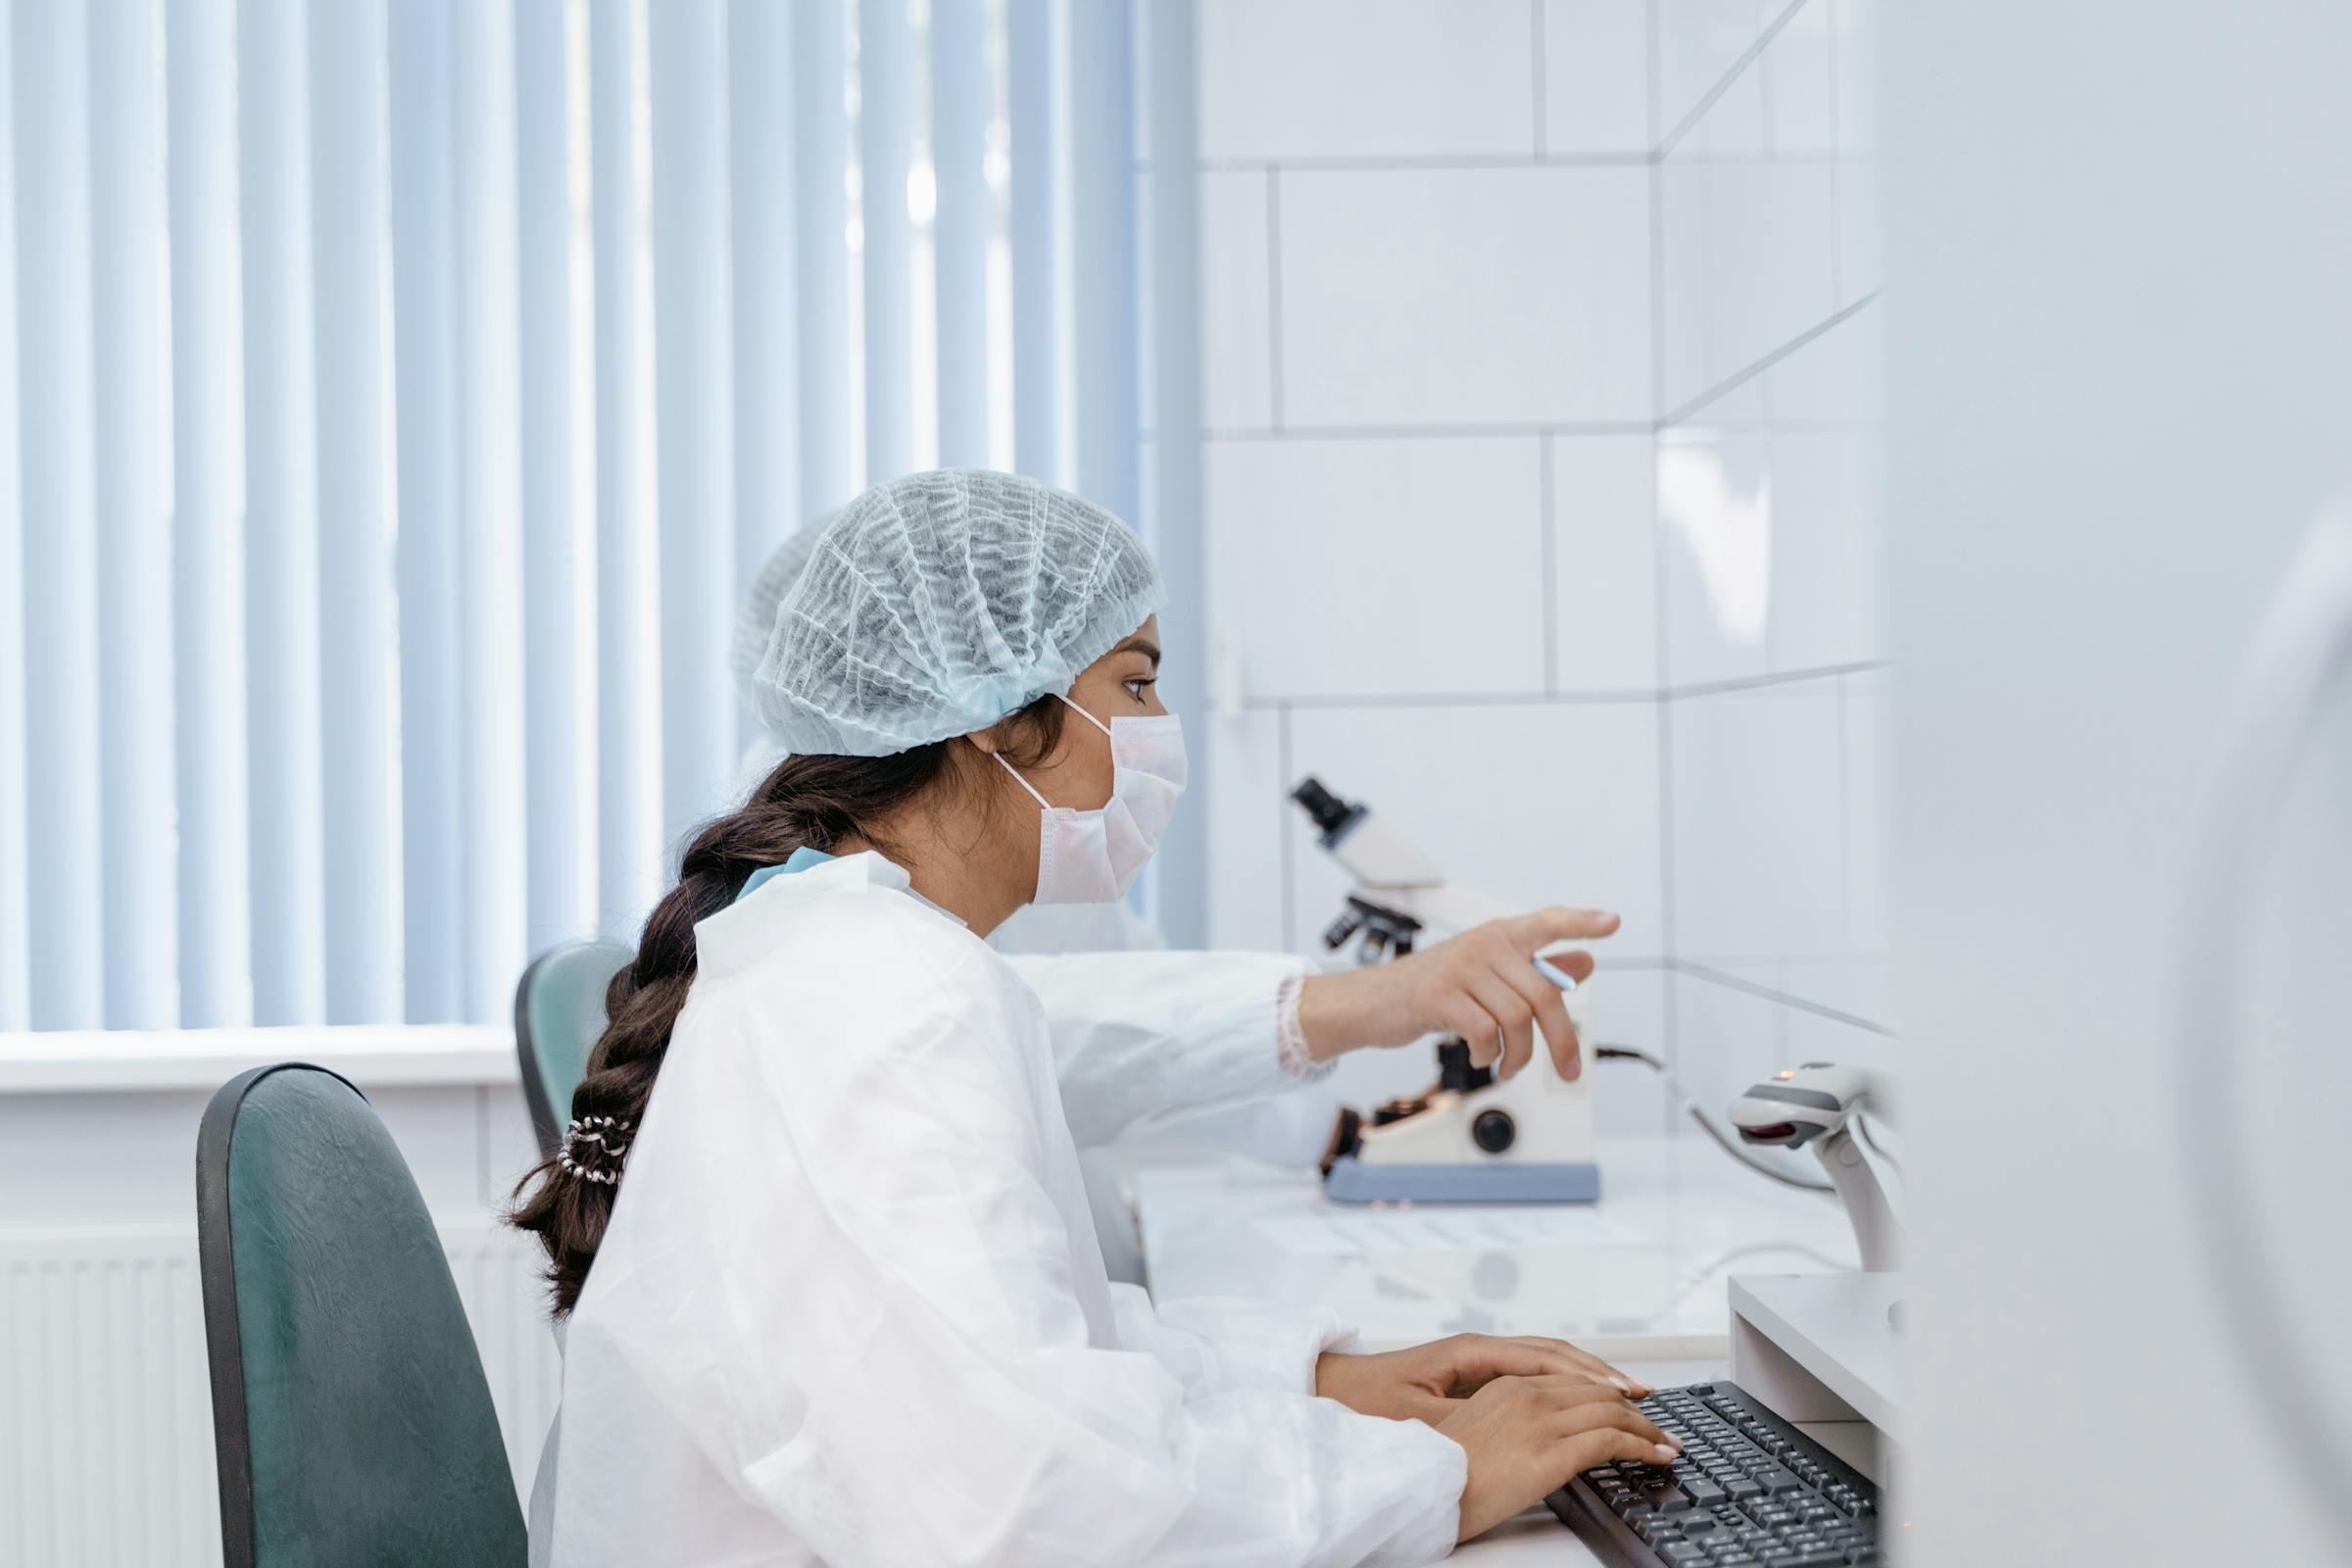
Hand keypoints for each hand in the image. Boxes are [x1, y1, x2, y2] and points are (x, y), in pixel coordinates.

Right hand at [1295, 906, 1619, 1079]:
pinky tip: (1481, 1057)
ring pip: (1516, 1018)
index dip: (1580, 922)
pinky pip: (1484, 1032)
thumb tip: (1583, 962)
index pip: (1546, 922)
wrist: (1371, 1002)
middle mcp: (1482, 944)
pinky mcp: (1439, 994)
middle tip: (1568, 1069)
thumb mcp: (1485, 976)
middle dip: (1562, 1040)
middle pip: (1543, 994)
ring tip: (1508, 1065)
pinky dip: (1488, 1054)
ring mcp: (1460, 966)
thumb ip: (1534, 969)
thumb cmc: (1432, 990)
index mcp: (1498, 936)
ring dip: (1519, 1055)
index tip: (1612, 922)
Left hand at [1313, 1333, 1648, 1424]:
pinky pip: (1530, 1372)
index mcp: (1470, 1352)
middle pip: (1554, 1354)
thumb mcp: (1415, 1417)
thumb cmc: (1368, 1402)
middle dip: (1600, 1372)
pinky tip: (1582, 1397)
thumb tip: (1506, 1421)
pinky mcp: (1472, 1375)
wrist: (1332, 1388)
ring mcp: (1477, 1359)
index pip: (1545, 1359)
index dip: (1589, 1376)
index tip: (1624, 1393)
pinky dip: (1562, 1381)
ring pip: (1546, 1360)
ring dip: (1586, 1374)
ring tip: (1626, 1393)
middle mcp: (1478, 1349)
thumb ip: (1462, 1418)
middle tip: (1642, 1394)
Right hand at [1438, 1375, 1680, 1543]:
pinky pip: (1612, 1442)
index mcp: (1506, 1386)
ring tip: (1665, 1443)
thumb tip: (1538, 1434)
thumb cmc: (1441, 1471)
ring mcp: (1541, 1421)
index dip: (1607, 1391)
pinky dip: (1643, 1446)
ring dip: (1646, 1428)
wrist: (1425, 1489)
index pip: (1572, 1380)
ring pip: (1611, 1411)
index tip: (1628, 1405)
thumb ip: (1508, 1420)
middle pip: (1597, 1391)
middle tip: (1657, 1426)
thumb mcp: (1475, 1430)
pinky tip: (1657, 1456)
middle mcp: (1527, 1395)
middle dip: (1633, 1408)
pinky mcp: (1552, 1452)